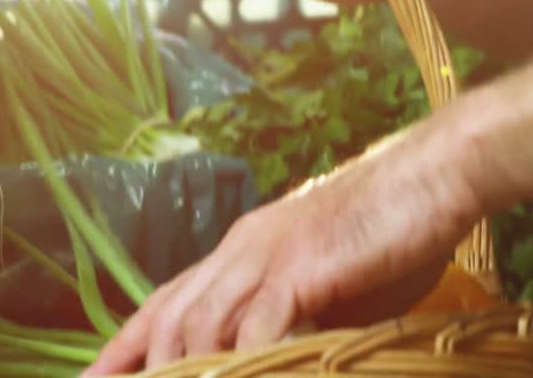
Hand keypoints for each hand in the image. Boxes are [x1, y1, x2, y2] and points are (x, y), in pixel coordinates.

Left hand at [83, 127, 480, 373]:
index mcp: (245, 246)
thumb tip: (280, 355)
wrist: (434, 175)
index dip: (128, 341)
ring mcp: (267, 255)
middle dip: (140, 365)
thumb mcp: (332, 284)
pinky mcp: (298, 268)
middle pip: (171, 317)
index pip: (170, 298)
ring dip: (187, 373)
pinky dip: (238, 367)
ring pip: (198, 327)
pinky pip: (252, 331)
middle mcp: (242, 248)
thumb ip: (297, 318)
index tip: (98, 375)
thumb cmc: (392, 229)